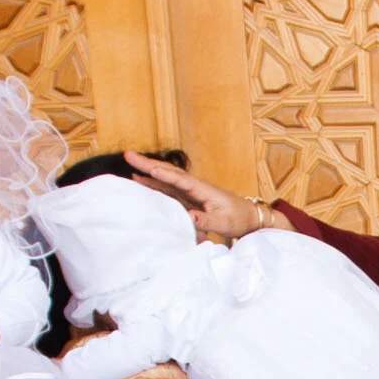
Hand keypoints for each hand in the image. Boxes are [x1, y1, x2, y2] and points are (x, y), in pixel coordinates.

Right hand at [121, 151, 264, 240]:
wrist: (250, 218)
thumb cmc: (239, 219)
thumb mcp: (224, 223)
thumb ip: (206, 220)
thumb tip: (188, 217)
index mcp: (202, 189)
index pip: (178, 178)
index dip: (160, 172)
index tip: (144, 166)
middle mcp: (195, 186)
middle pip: (168, 172)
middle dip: (148, 164)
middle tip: (128, 155)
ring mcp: (192, 191)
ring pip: (167, 178)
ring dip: (149, 171)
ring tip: (130, 165)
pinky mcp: (190, 198)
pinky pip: (169, 189)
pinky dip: (155, 183)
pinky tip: (143, 181)